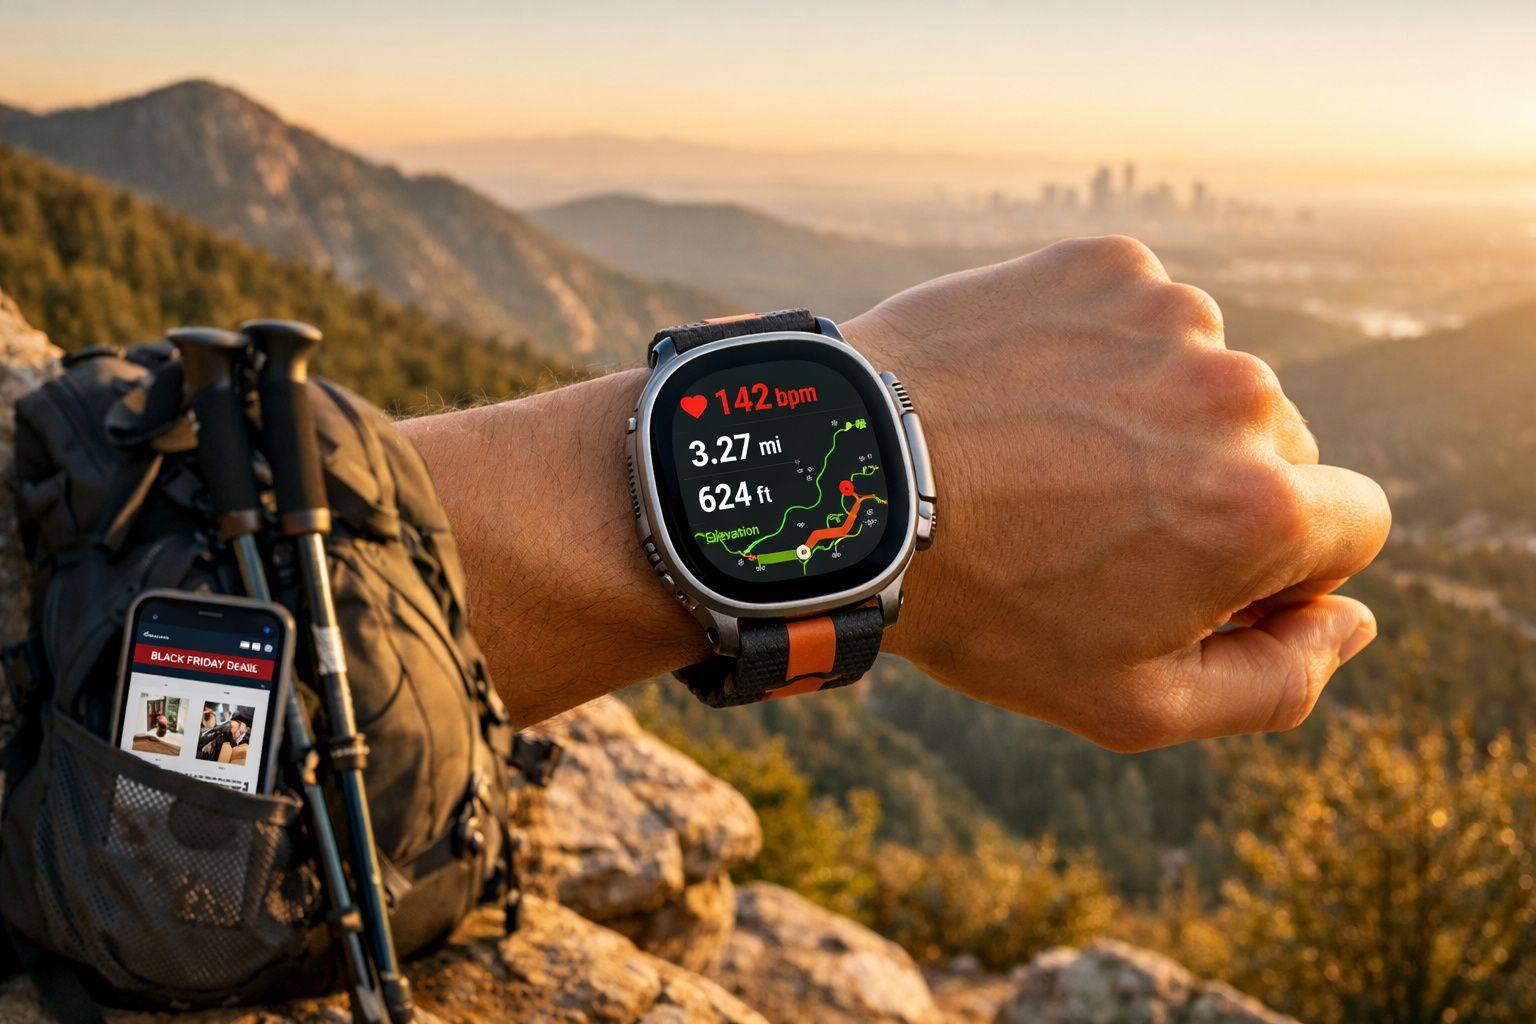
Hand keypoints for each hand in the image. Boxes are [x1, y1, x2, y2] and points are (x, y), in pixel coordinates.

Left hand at [844, 236, 1389, 751]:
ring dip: (1155, 413)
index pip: (1352, 524)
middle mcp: (1238, 393)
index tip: (1188, 567)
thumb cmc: (983, 607)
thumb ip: (1274, 681)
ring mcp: (1169, 315)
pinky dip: (1101, 352)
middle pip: (1281, 446)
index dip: (1279, 561)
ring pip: (1207, 376)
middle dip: (1217, 485)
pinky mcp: (1105, 264)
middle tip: (1093, 520)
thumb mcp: (1129, 701)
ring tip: (1046, 457)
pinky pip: (1141, 317)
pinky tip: (1026, 395)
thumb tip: (1352, 620)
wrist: (845, 484)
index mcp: (1262, 508)